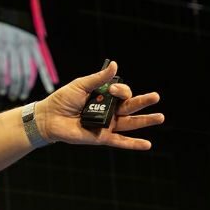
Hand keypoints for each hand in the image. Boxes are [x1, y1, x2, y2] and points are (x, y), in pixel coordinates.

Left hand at [0, 20, 54, 99]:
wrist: (13, 5)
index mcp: (2, 46)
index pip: (2, 70)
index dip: (2, 83)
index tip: (2, 92)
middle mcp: (15, 50)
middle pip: (15, 75)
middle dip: (14, 88)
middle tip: (12, 97)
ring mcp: (27, 49)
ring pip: (28, 72)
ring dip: (25, 86)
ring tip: (23, 95)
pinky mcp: (35, 46)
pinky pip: (41, 64)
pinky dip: (45, 76)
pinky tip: (48, 87)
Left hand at [36, 61, 162, 150]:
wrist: (49, 117)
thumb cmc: (63, 100)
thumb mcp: (81, 85)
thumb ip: (99, 78)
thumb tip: (115, 65)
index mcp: (104, 96)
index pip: (121, 93)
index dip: (122, 90)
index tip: (114, 89)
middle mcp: (108, 111)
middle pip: (130, 106)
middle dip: (144, 101)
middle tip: (156, 96)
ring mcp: (107, 125)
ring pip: (130, 123)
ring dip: (146, 121)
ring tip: (160, 117)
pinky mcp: (102, 138)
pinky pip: (121, 141)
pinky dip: (134, 144)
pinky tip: (148, 144)